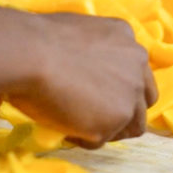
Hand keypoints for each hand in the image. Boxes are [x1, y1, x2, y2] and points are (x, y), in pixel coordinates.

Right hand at [7, 12, 156, 147]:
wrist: (29, 53)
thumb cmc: (38, 40)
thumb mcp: (78, 33)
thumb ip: (93, 52)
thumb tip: (81, 70)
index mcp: (127, 41)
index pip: (139, 75)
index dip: (121, 90)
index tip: (99, 97)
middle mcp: (137, 66)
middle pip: (143, 103)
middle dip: (122, 114)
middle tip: (92, 119)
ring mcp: (129, 95)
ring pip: (130, 127)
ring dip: (106, 130)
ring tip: (74, 124)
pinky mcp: (115, 120)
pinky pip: (100, 140)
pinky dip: (82, 138)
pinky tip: (61, 125)